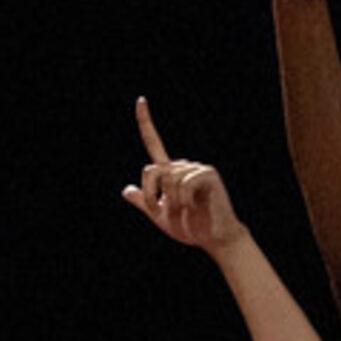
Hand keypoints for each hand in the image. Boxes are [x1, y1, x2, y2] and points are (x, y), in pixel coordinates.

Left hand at [120, 98, 247, 253]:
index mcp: (170, 172)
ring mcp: (195, 168)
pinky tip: (193, 206)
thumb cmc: (191, 227)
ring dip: (170, 201)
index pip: (154, 143)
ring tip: (185, 210)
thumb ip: (144, 202)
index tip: (140, 100)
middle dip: (151, 196)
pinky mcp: (207, 174)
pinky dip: (183, 199)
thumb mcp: (160, 216)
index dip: (146, 122)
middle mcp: (182, 166)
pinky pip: (183, 182)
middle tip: (165, 211)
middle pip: (150, 170)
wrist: (213, 239)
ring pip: (166, 178)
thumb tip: (126, 190)